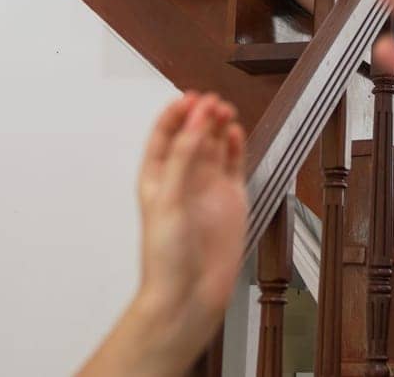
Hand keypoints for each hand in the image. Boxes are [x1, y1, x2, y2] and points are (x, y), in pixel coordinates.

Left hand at [133, 93, 246, 364]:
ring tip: (225, 111)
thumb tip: (194, 122)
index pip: (165, 135)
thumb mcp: (169, 200)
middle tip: (212, 102)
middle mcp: (183, 179)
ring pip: (214, 145)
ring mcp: (208, 187)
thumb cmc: (166, 256)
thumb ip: (184, 159)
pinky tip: (235, 133)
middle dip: (201, 116)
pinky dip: (236, 147)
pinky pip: (234, 164)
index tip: (190, 98)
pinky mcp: (231, 198)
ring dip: (218, 127)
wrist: (188, 295)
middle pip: (192, 135)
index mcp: (157, 177)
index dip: (176, 114)